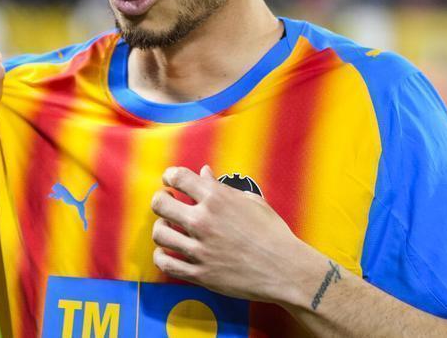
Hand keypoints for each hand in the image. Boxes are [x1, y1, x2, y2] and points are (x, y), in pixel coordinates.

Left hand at [150, 165, 314, 303]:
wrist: (286, 269)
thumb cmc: (273, 233)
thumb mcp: (251, 202)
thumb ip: (222, 187)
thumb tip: (204, 172)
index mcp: (217, 198)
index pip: (178, 177)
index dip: (170, 177)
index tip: (170, 181)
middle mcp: (204, 221)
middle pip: (160, 204)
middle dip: (161, 200)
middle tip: (167, 203)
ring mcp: (200, 249)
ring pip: (160, 234)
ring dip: (161, 228)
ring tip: (169, 228)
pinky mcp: (200, 274)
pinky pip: (166, 264)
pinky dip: (161, 256)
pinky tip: (168, 252)